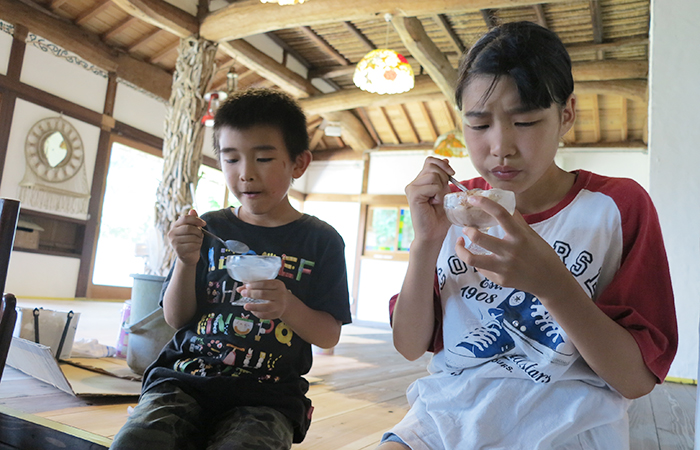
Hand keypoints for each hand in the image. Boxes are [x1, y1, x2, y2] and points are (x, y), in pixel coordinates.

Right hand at [168, 209, 205, 265]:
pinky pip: (192, 245)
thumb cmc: (191, 241)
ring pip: (192, 237)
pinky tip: (195, 247)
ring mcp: (174, 242)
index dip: (196, 219)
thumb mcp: (193, 229)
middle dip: (198, 232)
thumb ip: (192, 220)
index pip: (185, 218)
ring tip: (197, 242)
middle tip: (201, 236)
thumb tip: (193, 210)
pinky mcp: (178, 250)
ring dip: (199, 240)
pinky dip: (197, 246)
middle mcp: (172, 233)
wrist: (188, 256)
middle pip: (189, 228)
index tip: (204, 223)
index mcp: (175, 226)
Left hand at [238, 279, 295, 319]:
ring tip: (245, 306)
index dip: (254, 285)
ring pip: (265, 307)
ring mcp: (279, 305)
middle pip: (263, 294)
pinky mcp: (276, 314)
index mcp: (278, 285)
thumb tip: (239, 289)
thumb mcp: (268, 286)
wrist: (286, 303)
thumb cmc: (274, 292)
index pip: (264, 284)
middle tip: (243, 294)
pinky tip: (252, 310)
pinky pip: (265, 315)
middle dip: (251, 294)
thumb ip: (254, 286)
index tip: (246, 286)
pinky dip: (257, 313)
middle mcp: (280, 295)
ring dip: (253, 306)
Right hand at [405, 157, 454, 243]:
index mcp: (420, 181)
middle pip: (432, 166)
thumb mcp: (445, 192)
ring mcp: (412, 188)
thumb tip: (446, 159)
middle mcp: (413, 183)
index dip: (442, 164)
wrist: (433, 233)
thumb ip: (444, 177)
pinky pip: (433, 186)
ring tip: (436, 201)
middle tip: (441, 194)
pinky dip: (438, 194)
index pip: (430, 161)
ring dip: (441, 188)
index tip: (452, 173)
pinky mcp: (413, 194)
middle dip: (443, 178)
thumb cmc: (440, 217)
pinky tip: (433, 204)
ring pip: (433, 175)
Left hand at [454, 195, 570, 299]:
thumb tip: (505, 203)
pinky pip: (482, 269)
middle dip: (468, 231)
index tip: (472, 199)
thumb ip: (517, 221)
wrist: (550, 281)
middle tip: (466, 228)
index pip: (501, 214)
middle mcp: (510, 251)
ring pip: (472, 259)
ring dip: (461, 250)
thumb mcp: (531, 235)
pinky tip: (480, 258)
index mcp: (520, 236)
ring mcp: (504, 267)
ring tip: (461, 243)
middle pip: (479, 238)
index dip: (484, 204)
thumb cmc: (542, 254)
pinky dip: (478, 261)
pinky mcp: (500, 279)